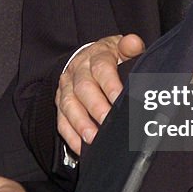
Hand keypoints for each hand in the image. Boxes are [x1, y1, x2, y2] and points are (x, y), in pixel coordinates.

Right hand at [56, 34, 145, 153]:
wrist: (90, 58)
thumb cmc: (113, 58)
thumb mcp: (123, 49)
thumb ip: (130, 47)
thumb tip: (133, 43)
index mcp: (96, 55)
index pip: (102, 68)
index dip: (111, 84)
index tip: (120, 99)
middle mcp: (78, 69)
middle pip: (83, 88)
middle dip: (96, 108)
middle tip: (108, 122)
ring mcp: (66, 87)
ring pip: (68, 105)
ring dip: (80, 124)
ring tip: (93, 139)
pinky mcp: (59, 102)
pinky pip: (61, 120)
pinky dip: (70, 136)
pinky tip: (81, 148)